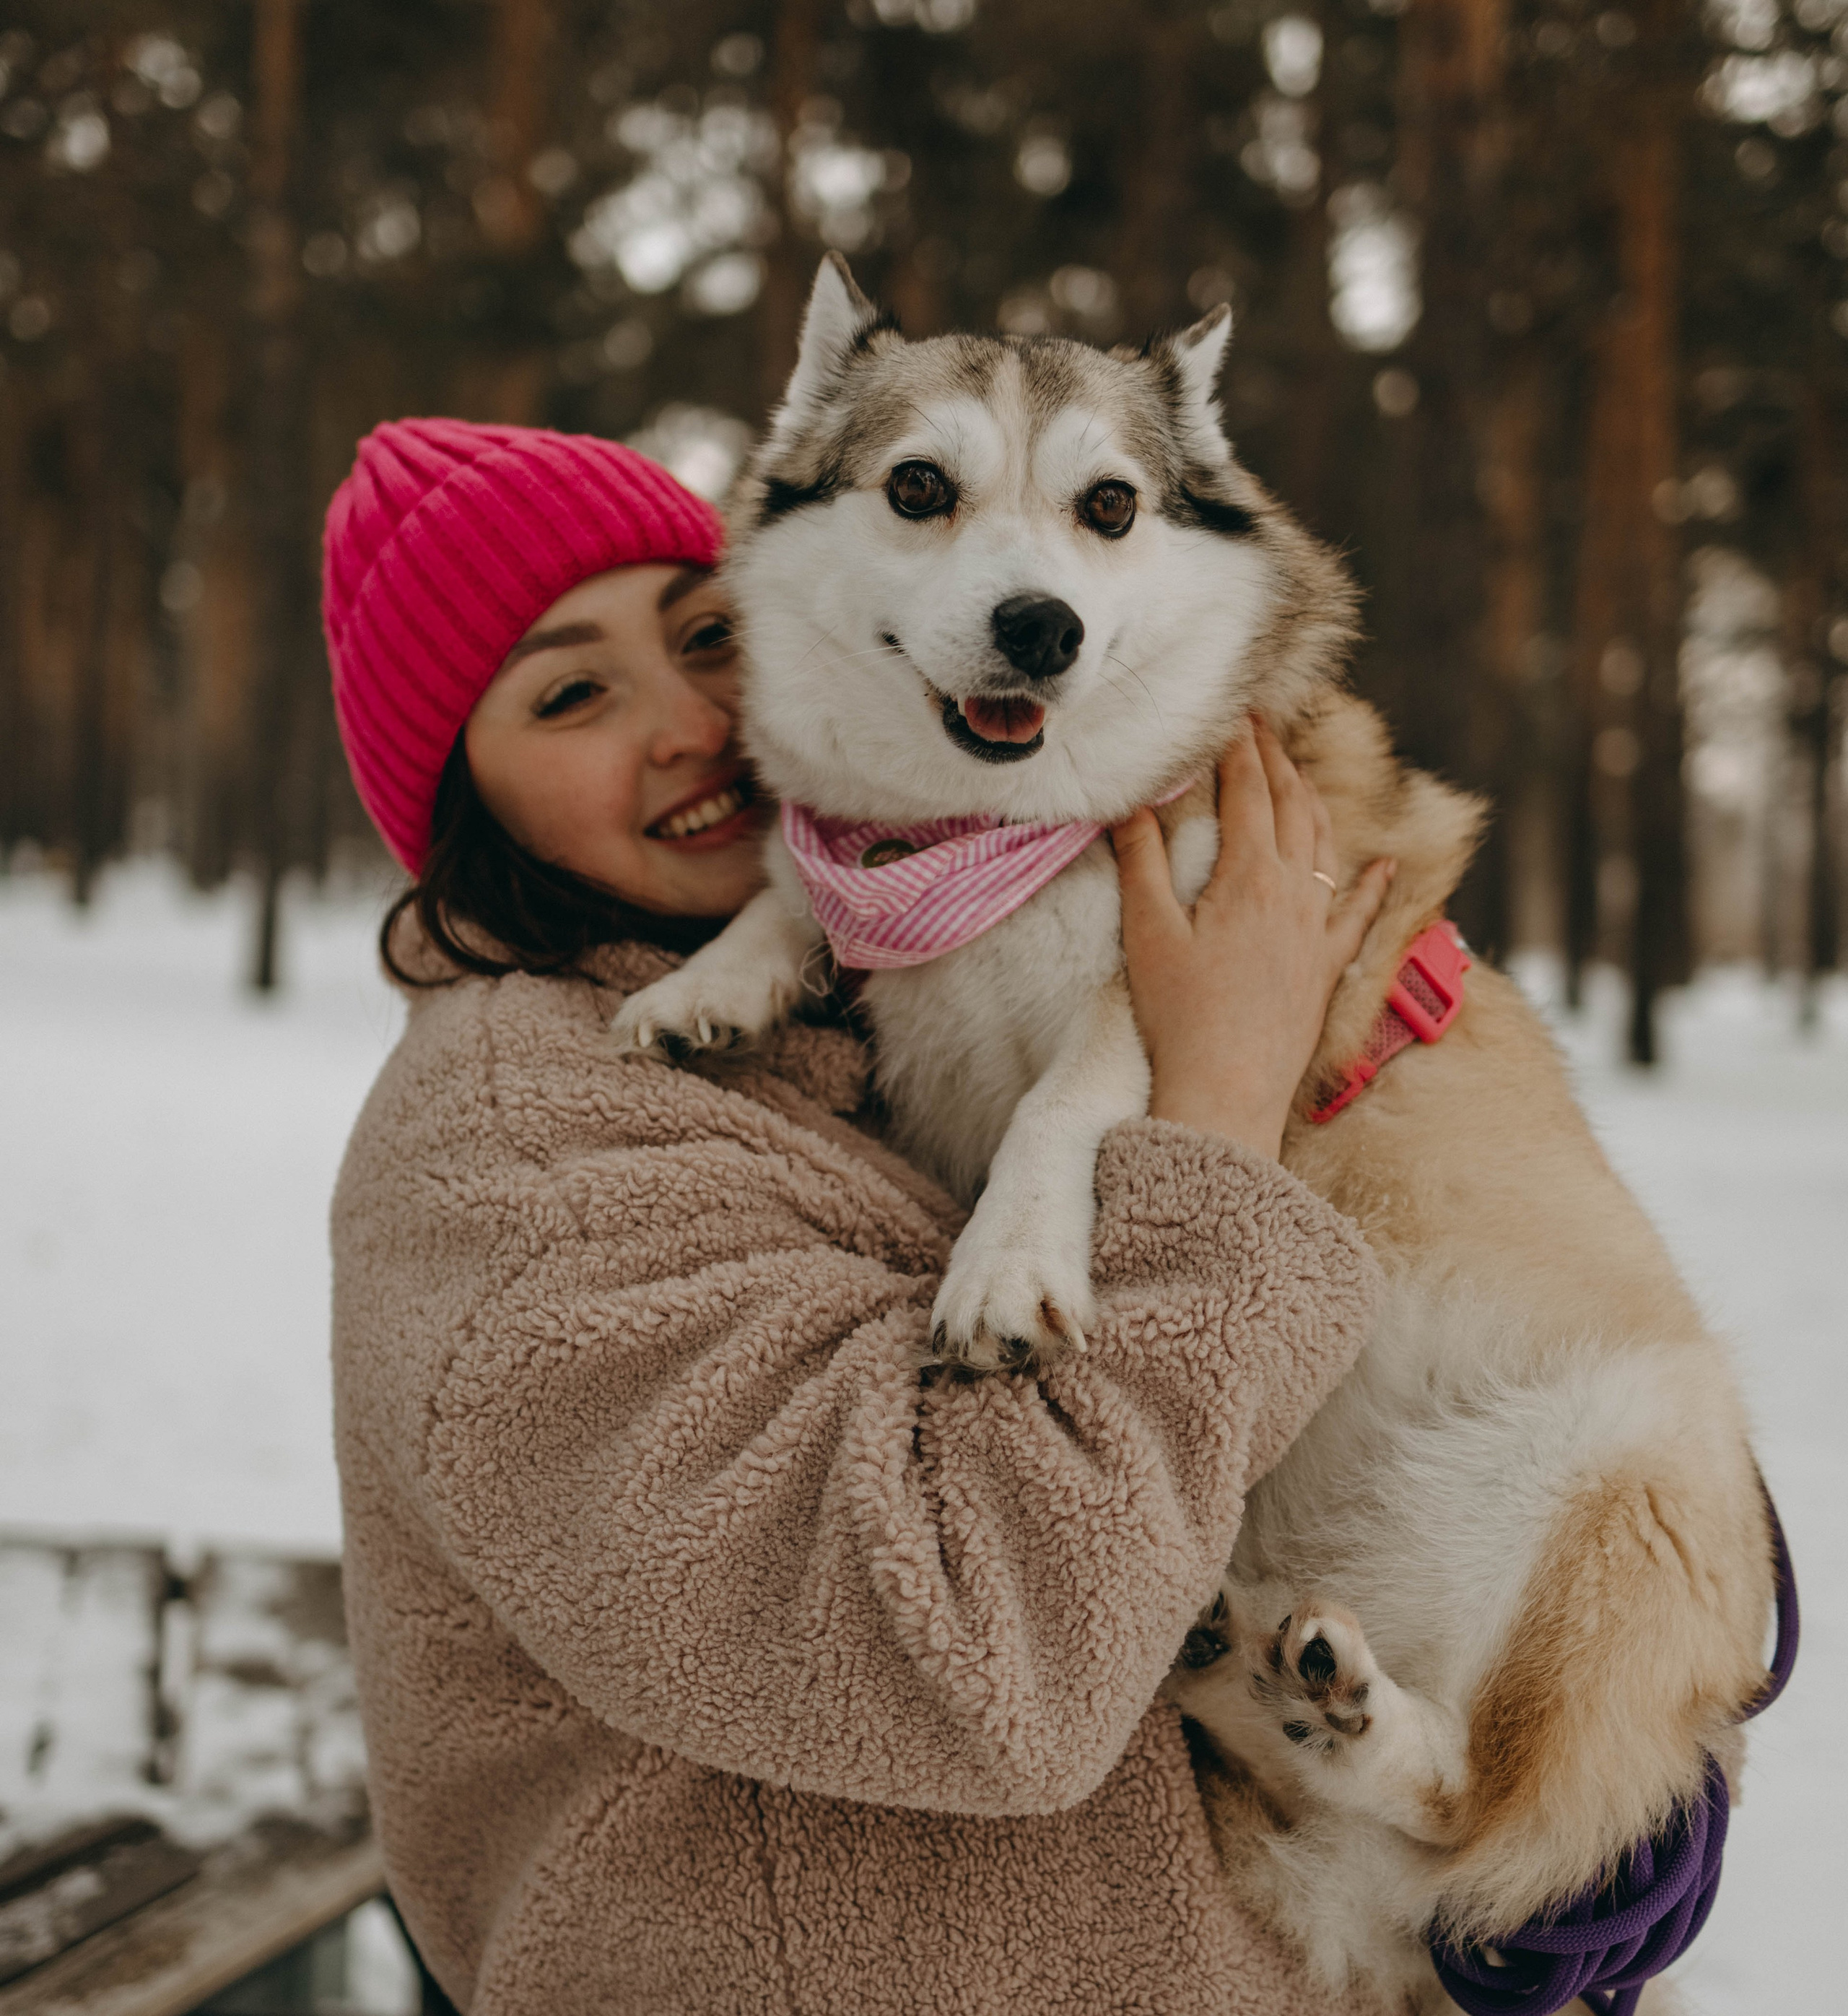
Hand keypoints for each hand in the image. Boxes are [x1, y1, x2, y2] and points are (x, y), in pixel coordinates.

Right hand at [1111, 719, 1394, 1161]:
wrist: (1226, 1094)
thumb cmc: (1179, 1018)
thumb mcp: (1147, 934)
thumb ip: (1142, 861)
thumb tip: (1135, 801)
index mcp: (1250, 878)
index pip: (1249, 792)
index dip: (1241, 747)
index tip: (1236, 712)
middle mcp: (1294, 895)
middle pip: (1291, 808)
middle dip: (1276, 760)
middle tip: (1263, 725)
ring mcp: (1316, 932)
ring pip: (1324, 848)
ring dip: (1312, 802)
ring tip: (1299, 773)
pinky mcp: (1326, 969)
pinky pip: (1357, 914)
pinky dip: (1372, 883)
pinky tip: (1385, 866)